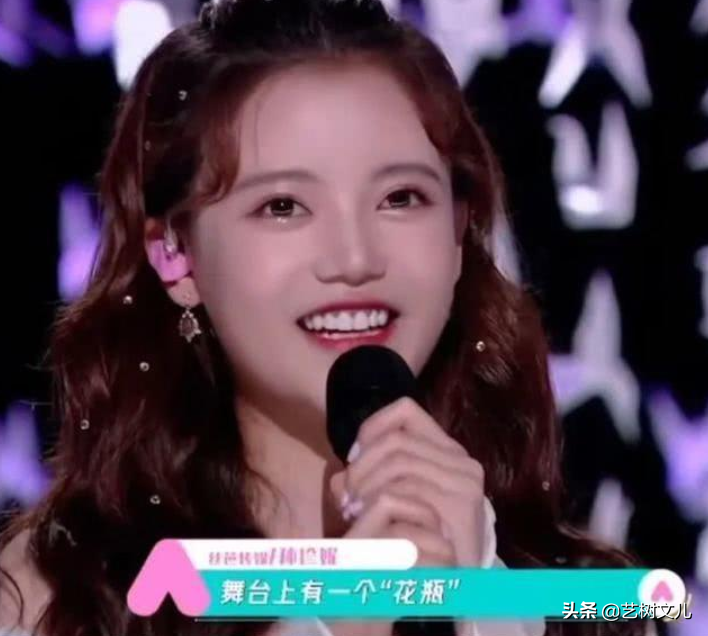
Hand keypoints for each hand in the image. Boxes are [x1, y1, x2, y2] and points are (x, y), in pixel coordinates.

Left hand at [331, 397, 486, 567]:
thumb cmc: (418, 541)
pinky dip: (380, 498)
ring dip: (367, 483)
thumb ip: (364, 484)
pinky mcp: (462, 501)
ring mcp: (464, 479)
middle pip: (396, 439)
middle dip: (362, 465)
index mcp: (443, 450)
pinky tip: (367, 517)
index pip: (405, 410)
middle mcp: (459, 458)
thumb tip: (339, 478)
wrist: (456, 587)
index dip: (372, 427)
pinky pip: (410, 486)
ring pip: (400, 460)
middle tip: (346, 495)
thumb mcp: (388, 504)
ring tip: (352, 509)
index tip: (352, 457)